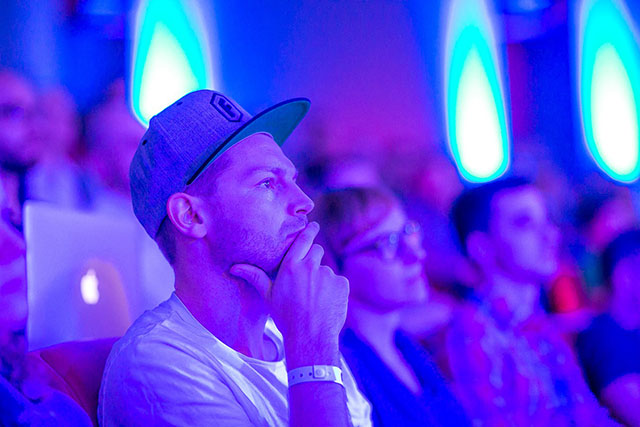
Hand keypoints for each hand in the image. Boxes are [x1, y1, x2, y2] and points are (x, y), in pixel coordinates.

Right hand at [230, 222, 348, 367]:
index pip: (303, 240)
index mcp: (291, 266)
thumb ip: (256, 277)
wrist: (310, 337)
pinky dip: (334, 290)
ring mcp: (328, 274)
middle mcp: (310, 266)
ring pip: (326, 270)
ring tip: (316, 298)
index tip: (312, 225)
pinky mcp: (342, 284)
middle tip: (309, 276)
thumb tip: (234, 267)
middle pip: (317, 251)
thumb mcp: (269, 297)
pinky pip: (339, 282)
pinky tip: (327, 303)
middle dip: (314, 259)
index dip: (309, 230)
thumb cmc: (286, 317)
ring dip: (323, 279)